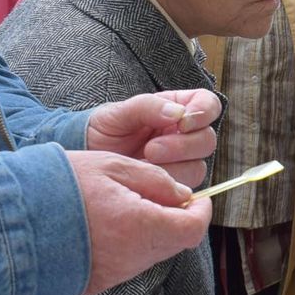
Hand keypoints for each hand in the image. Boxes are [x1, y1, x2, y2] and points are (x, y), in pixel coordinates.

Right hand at [67, 150, 211, 294]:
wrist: (7, 221)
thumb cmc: (60, 184)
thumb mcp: (113, 166)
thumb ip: (155, 181)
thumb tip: (183, 196)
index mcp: (140, 226)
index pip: (192, 229)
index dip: (201, 213)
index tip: (198, 199)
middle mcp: (131, 258)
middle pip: (175, 244)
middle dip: (177, 221)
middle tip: (163, 197)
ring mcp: (112, 275)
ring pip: (152, 255)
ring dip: (152, 232)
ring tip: (129, 206)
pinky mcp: (95, 284)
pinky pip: (127, 264)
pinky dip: (129, 245)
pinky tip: (108, 225)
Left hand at [86, 89, 220, 188]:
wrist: (85, 159)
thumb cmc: (103, 130)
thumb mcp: (120, 112)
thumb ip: (148, 106)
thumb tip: (178, 113)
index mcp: (179, 109)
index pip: (208, 105)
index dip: (203, 113)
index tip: (184, 122)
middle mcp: (185, 136)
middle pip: (207, 140)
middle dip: (182, 146)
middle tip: (151, 149)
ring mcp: (181, 162)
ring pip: (198, 167)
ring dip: (172, 169)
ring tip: (143, 165)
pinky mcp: (173, 187)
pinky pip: (183, 190)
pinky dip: (165, 187)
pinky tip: (144, 180)